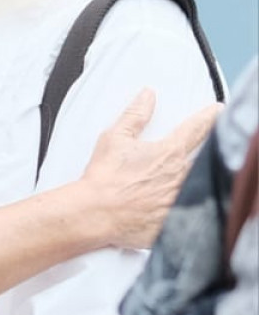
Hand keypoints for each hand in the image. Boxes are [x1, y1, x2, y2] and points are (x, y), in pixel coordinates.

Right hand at [80, 90, 219, 248]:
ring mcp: (181, 198)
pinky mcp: (176, 218)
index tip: (217, 110)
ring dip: (194, 176)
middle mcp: (181, 175)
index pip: (197, 128)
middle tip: (197, 148)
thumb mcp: (115, 139)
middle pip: (205, 157)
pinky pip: (190, 207)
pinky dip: (186, 201)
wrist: (96, 213)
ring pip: (199, 182)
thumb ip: (134, 115)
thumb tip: (147, 96)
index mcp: (169, 153)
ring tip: (173, 178)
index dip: (209, 116)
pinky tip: (171, 201)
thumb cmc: (104, 178)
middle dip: (205, 150)